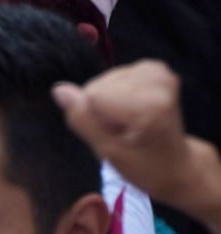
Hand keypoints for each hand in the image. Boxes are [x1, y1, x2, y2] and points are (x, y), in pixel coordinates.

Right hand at [53, 60, 209, 211]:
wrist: (176, 165)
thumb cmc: (143, 166)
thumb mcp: (108, 152)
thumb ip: (82, 119)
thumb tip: (59, 90)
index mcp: (150, 107)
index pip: (93, 97)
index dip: (96, 119)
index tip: (117, 136)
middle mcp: (159, 81)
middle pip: (97, 87)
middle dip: (102, 110)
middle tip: (124, 131)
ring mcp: (159, 71)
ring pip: (102, 81)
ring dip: (108, 103)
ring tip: (129, 123)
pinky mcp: (154, 67)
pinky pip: (112, 77)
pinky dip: (116, 94)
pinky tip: (132, 110)